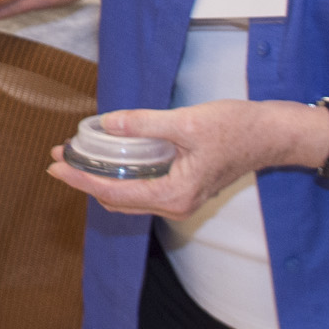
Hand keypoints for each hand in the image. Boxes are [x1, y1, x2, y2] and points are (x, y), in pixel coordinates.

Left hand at [44, 99, 320, 216]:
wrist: (274, 134)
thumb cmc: (238, 128)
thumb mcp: (188, 122)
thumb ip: (144, 124)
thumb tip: (106, 125)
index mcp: (174, 195)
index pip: (112, 193)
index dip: (80, 180)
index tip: (55, 165)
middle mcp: (175, 205)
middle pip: (116, 199)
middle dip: (84, 179)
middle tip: (58, 157)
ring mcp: (180, 199)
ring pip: (128, 196)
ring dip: (101, 178)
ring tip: (77, 155)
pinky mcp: (184, 187)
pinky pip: (143, 188)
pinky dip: (121, 175)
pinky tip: (110, 156)